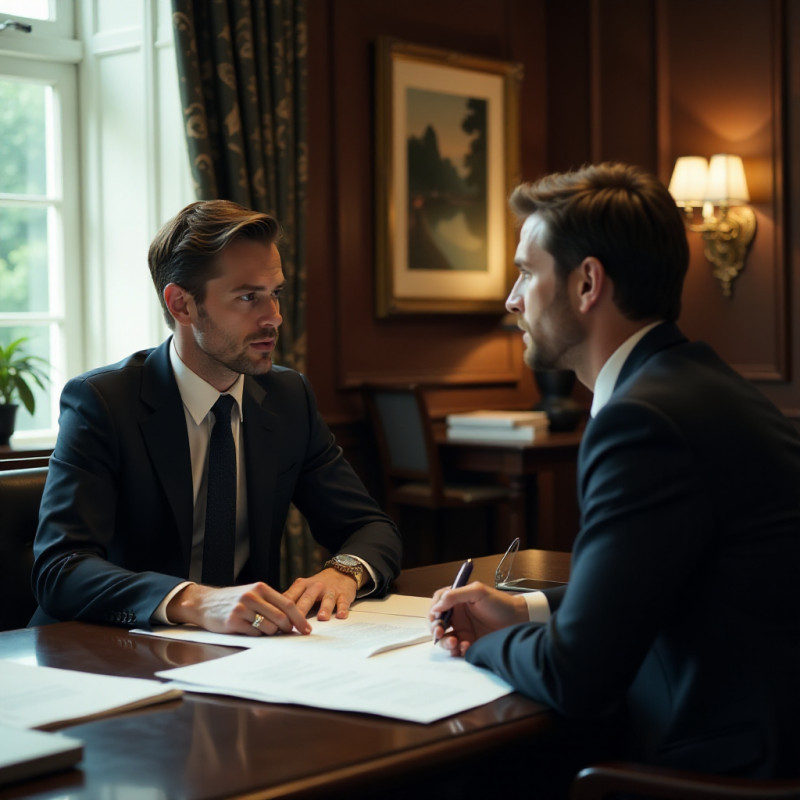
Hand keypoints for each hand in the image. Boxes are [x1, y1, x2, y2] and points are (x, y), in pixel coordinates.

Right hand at [166, 582, 311, 635]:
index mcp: (261, 588)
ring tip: (263, 630)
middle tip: (290, 634)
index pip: (288, 604)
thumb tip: (293, 620)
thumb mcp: (252, 594)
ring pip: (269, 628)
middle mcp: (252, 596)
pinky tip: (250, 630)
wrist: (205, 603)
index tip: (307, 629)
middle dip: (288, 629)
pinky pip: (254, 634)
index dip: (300, 619)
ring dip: (271, 633)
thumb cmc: (233, 600)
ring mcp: (242, 609)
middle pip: (281, 618)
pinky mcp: (233, 621)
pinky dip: (257, 636)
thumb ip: (271, 603)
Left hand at [283, 568, 357, 621]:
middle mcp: (315, 587)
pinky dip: (342, 609)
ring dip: (324, 608)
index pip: (290, 597)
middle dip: (300, 611)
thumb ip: (291, 599)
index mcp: (302, 585)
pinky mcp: (343, 594)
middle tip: (295, 623)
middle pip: (307, 598)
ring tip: (322, 618)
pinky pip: (343, 602)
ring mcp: (330, 591)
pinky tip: (341, 616)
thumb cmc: (318, 586)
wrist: (341, 572)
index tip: (277, 622)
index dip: (283, 609)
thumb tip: (273, 615)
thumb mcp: (302, 588)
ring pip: (327, 599)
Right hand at [428, 581, 528, 655]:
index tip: (436, 616)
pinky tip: (466, 646)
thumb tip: (437, 606)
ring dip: (445, 642)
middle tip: (439, 632)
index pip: (437, 604)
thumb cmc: (500, 603)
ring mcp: (462, 630)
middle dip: (434, 628)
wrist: (519, 620)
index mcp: (457, 600)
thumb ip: (456, 595)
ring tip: (454, 642)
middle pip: (436, 623)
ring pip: (444, 639)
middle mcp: (457, 616)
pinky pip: (456, 649)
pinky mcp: (469, 643)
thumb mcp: (478, 591)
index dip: (433, 611)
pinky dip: (457, 650)